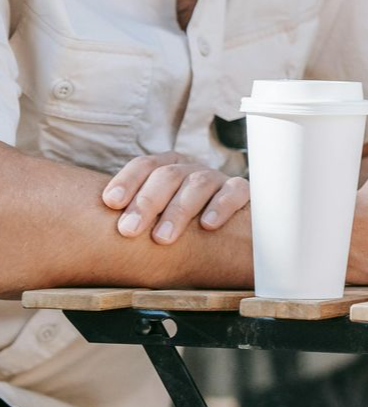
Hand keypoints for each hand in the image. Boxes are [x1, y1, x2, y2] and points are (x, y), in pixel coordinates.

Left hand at [102, 153, 249, 242]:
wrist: (223, 236)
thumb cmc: (176, 230)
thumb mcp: (151, 222)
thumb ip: (131, 222)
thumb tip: (86, 241)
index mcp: (165, 169)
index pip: (144, 165)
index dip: (127, 181)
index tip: (110, 203)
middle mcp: (190, 170)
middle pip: (168, 174)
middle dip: (146, 202)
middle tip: (129, 230)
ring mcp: (216, 179)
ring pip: (199, 182)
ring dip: (178, 209)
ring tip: (162, 237)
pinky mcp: (241, 192)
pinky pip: (235, 191)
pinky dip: (221, 205)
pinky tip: (208, 225)